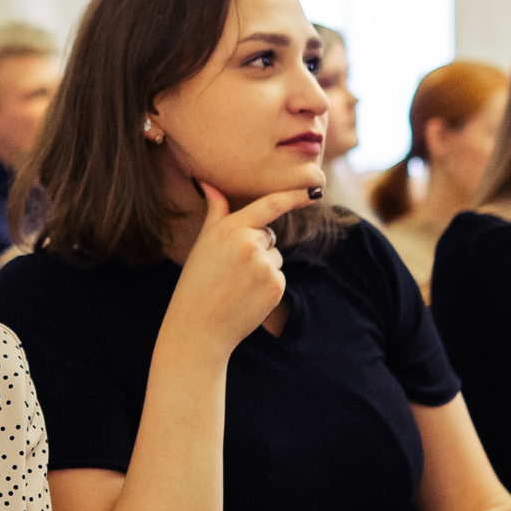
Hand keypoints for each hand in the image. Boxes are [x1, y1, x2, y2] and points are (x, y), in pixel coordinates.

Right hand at [163, 183, 317, 357]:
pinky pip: (278, 278)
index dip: (294, 196)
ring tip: (237, 285)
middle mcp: (250, 243)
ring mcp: (265, 265)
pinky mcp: (276, 286)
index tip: (314, 190)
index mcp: (231, 228)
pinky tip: (246, 297)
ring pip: (275, 258)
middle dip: (257, 248)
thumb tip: (207, 184)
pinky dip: (266, 287)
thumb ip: (215, 212)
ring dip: (262, 268)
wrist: (199, 326)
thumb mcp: (203, 243)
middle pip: (269, 236)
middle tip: (231, 270)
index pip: (270, 205)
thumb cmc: (196, 282)